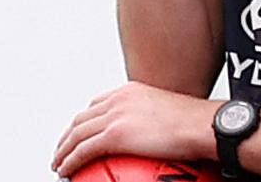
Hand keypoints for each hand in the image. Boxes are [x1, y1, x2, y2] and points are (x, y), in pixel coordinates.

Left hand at [52, 82, 216, 178]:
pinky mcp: (115, 135)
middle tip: (63, 149)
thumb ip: (151, 115)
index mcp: (131, 90)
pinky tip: (66, 170)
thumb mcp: (167, 108)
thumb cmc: (193, 121)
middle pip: (81, 118)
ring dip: (62, 150)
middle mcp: (120, 98)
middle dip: (67, 135)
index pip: (97, 103)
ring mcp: (116, 115)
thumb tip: (150, 131)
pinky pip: (82, 151)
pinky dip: (69, 161)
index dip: (84, 119)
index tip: (81, 131)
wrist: (201, 125)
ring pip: (76, 134)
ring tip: (59, 162)